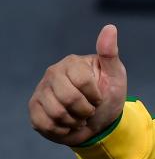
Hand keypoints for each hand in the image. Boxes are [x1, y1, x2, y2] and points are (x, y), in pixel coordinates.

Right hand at [29, 25, 126, 145]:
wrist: (99, 121)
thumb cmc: (107, 95)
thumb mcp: (115, 76)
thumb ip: (110, 54)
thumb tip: (110, 28)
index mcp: (72, 63)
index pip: (83, 82)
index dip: (95, 96)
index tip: (98, 97)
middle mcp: (53, 73)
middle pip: (69, 99)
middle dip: (86, 111)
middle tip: (89, 109)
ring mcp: (41, 91)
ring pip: (57, 113)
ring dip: (75, 121)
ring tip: (79, 116)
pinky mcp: (34, 109)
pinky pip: (46, 124)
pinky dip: (63, 130)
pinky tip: (68, 124)